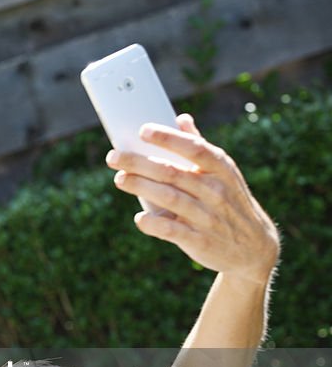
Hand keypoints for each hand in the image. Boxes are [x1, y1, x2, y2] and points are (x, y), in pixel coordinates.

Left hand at [105, 114, 279, 285]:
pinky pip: (171, 230)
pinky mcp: (199, 241)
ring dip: (141, 187)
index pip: (194, 148)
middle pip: (172, 172)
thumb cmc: (229, 202)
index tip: (142, 131)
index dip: (168, 138)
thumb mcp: (223, 174)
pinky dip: (153, 222)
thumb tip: (181, 118)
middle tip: (113, 157)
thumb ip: (200, 148)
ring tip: (120, 179)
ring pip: (169, 198)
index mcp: (221, 169)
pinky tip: (140, 217)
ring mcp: (208, 216)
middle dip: (139, 163)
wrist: (253, 247)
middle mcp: (215, 191)